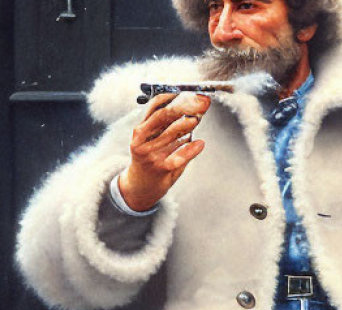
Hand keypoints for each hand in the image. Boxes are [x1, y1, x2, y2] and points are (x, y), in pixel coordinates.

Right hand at [118, 92, 211, 211]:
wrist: (141, 187)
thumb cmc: (150, 160)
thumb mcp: (152, 140)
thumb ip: (167, 125)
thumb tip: (191, 107)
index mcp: (140, 130)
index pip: (155, 105)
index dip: (173, 95)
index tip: (189, 90)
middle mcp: (142, 140)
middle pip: (164, 115)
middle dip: (185, 106)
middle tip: (201, 101)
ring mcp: (151, 154)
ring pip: (171, 133)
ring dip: (187, 124)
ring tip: (198, 118)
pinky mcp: (161, 168)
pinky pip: (179, 156)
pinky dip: (191, 149)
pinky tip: (200, 144)